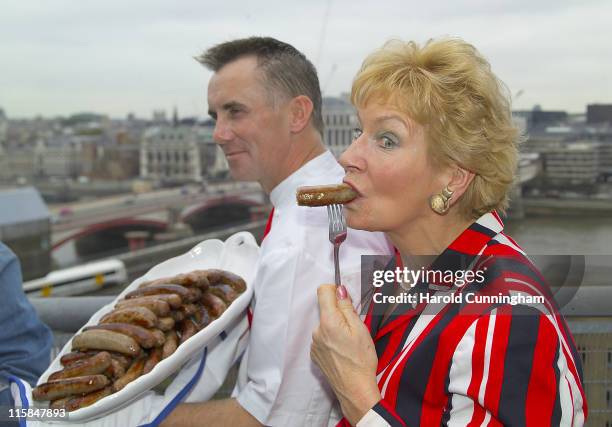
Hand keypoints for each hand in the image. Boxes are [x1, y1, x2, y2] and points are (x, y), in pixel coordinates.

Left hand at [311, 284, 380, 424]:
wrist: (354, 389)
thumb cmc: (361, 360)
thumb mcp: (360, 329)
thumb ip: (347, 307)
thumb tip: (340, 290)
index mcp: (328, 321)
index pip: (323, 291)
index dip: (335, 290)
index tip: (345, 298)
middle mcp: (317, 330)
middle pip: (325, 309)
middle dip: (339, 312)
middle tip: (353, 327)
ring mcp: (314, 343)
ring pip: (325, 324)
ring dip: (335, 327)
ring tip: (349, 343)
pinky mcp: (314, 353)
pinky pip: (322, 337)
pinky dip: (331, 339)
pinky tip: (342, 351)